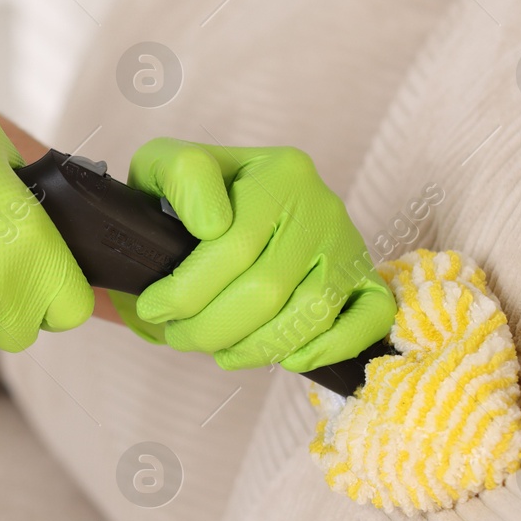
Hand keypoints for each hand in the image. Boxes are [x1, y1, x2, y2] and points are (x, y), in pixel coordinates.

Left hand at [120, 139, 395, 370]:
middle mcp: (322, 205)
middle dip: (211, 327)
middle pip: (267, 289)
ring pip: (311, 314)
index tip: (153, 306)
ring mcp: (348, 245)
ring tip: (216, 348)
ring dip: (255, 348)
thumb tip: (212, 226)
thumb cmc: (195, 195)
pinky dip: (326, 349)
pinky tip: (284, 357)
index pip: (232, 245)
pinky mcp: (365, 279)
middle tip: (178, 335)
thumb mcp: (167, 163)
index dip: (185, 290)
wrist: (230, 202)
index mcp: (279, 172)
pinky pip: (368, 322)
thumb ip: (180, 174)